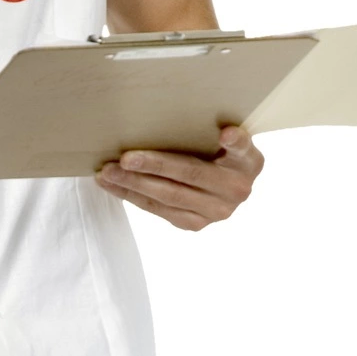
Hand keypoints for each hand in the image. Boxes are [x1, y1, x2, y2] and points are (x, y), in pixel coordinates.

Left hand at [94, 126, 264, 229]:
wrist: (227, 182)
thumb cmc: (220, 150)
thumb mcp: (230, 136)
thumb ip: (226, 132)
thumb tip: (223, 131)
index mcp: (249, 162)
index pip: (242, 148)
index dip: (235, 142)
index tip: (226, 134)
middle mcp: (237, 190)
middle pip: (190, 175)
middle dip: (153, 167)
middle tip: (123, 158)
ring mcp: (217, 212)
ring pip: (169, 197)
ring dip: (134, 185)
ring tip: (107, 173)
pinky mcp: (196, 224)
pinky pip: (159, 210)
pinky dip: (133, 196)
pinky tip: (114, 185)